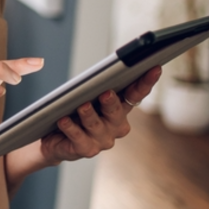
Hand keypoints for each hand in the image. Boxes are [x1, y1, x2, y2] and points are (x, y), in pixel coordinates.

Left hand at [39, 66, 161, 163]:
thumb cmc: (71, 112)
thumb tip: (54, 60)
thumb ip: (83, 81)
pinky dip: (71, 128)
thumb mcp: (78, 94)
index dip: (145, 82)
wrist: (54, 140)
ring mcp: (102, 139)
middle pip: (116, 112)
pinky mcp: (86, 149)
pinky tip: (63, 120)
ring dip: (89, 115)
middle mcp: (114, 125)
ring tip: (82, 105)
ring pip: (96, 125)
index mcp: (118, 108)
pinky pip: (78, 137)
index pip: (135, 94)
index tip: (154, 68)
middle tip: (106, 93)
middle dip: (112, 102)